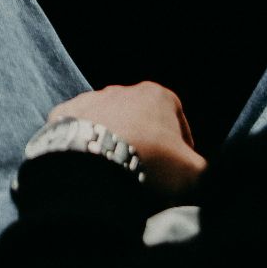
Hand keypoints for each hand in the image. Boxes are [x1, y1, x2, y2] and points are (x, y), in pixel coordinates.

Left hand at [48, 82, 205, 200]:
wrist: (93, 161)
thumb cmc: (150, 161)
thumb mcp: (193, 173)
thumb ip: (204, 171)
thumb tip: (202, 177)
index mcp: (157, 95)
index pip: (178, 122)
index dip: (182, 148)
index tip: (178, 170)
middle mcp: (122, 90)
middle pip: (142, 121)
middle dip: (146, 145)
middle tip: (146, 174)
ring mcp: (89, 100)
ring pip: (109, 124)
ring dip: (114, 143)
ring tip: (115, 172)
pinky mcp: (62, 114)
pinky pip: (79, 131)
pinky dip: (85, 146)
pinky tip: (89, 165)